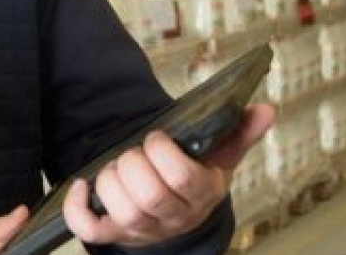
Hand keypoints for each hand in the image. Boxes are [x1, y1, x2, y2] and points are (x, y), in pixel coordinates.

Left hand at [66, 103, 274, 245]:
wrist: (179, 220)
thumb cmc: (196, 180)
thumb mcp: (221, 158)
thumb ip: (240, 132)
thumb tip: (266, 109)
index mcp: (201, 194)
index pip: (179, 176)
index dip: (161, 151)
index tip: (156, 139)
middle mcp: (173, 217)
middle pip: (148, 193)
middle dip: (133, 163)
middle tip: (134, 153)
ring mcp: (143, 229)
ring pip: (122, 208)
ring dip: (110, 179)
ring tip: (117, 167)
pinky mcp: (116, 235)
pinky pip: (90, 230)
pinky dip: (78, 208)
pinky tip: (82, 186)